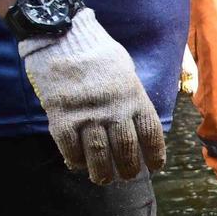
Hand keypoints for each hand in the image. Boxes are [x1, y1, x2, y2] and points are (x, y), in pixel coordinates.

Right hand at [18, 9, 164, 184]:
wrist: (61, 36)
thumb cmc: (96, 53)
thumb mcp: (126, 72)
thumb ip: (132, 98)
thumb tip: (137, 123)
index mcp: (135, 98)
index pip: (151, 135)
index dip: (155, 155)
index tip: (155, 166)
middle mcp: (114, 110)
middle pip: (127, 151)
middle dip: (129, 169)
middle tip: (127, 176)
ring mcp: (88, 115)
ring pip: (100, 156)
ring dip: (102, 173)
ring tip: (103, 179)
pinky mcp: (62, 117)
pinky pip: (71, 149)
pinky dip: (76, 161)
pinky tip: (78, 164)